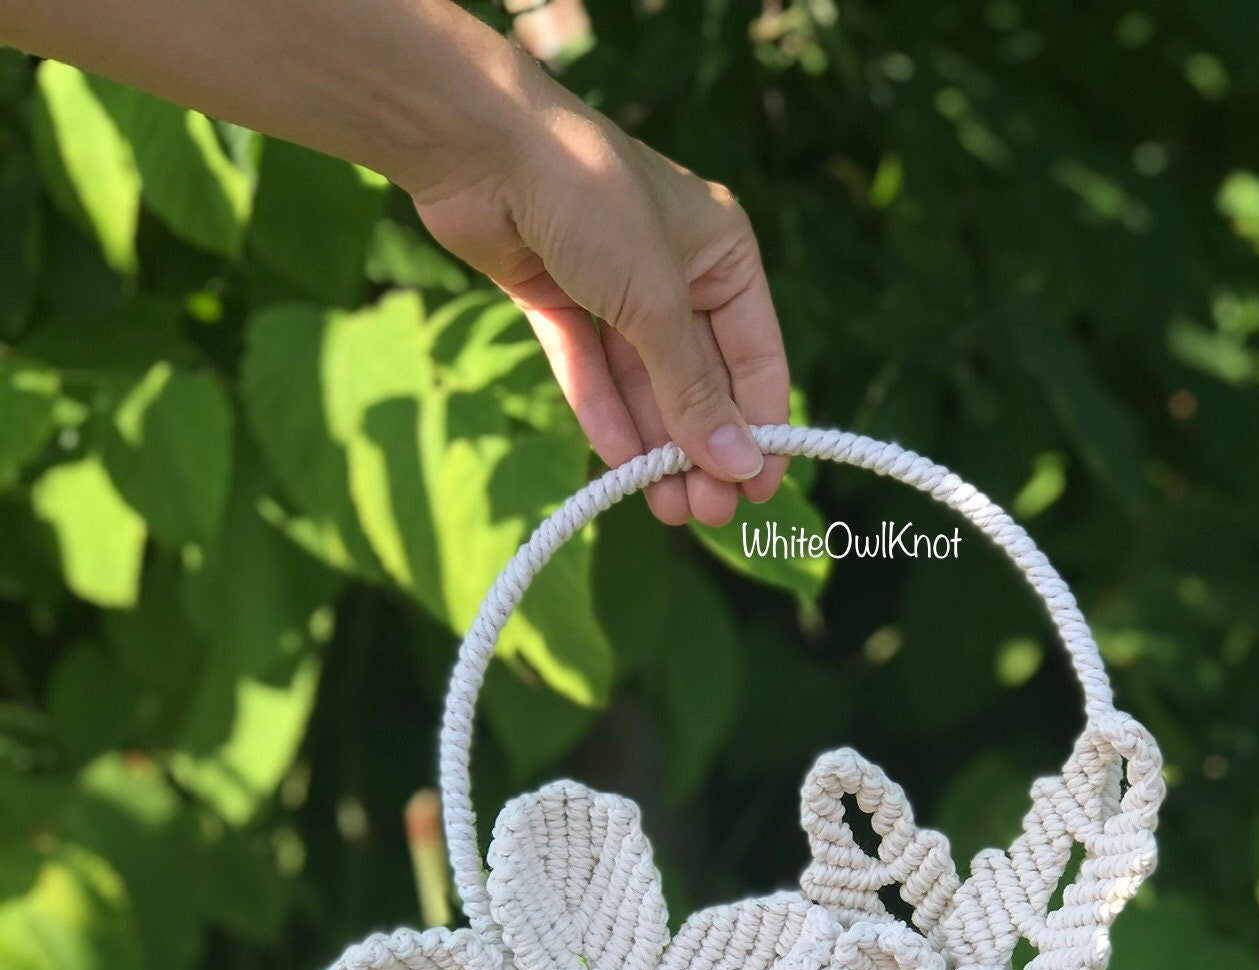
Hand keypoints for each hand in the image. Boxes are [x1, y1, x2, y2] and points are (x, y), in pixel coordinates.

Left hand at [413, 58, 788, 526]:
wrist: (481, 148)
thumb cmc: (590, 201)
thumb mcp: (656, 303)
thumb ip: (693, 389)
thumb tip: (739, 464)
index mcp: (722, 253)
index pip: (755, 356)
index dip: (758, 426)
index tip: (757, 491)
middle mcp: (674, 272)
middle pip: (698, 380)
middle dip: (701, 447)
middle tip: (705, 515)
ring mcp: (614, 287)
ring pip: (644, 384)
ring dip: (655, 445)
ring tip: (666, 508)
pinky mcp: (559, 298)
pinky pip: (592, 371)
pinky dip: (605, 414)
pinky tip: (620, 464)